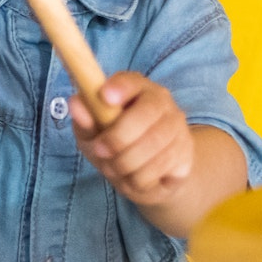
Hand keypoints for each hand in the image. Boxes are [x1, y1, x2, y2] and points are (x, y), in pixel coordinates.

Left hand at [71, 73, 193, 205]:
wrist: (150, 174)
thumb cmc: (115, 144)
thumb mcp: (93, 133)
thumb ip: (84, 120)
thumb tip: (75, 103)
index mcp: (137, 88)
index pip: (132, 81)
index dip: (120, 87)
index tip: (105, 96)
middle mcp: (162, 102)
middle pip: (144, 117)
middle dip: (117, 138)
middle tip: (100, 150)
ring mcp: (178, 128)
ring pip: (151, 148)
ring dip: (124, 165)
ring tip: (115, 167)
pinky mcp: (186, 154)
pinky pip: (159, 171)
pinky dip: (139, 180)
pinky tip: (135, 176)